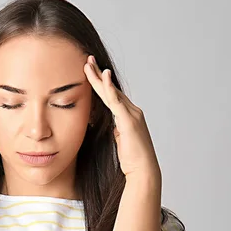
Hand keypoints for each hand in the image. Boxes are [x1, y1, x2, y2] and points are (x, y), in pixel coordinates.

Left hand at [84, 55, 160, 181]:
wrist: (143, 171)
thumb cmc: (132, 160)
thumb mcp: (121, 141)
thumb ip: (116, 130)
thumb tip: (110, 126)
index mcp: (129, 116)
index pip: (112, 96)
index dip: (101, 84)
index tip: (90, 72)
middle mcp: (132, 111)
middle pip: (111, 89)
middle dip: (98, 75)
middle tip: (87, 60)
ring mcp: (132, 114)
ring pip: (112, 92)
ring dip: (99, 77)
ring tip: (88, 64)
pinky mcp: (129, 120)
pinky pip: (116, 101)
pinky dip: (110, 88)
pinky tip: (103, 77)